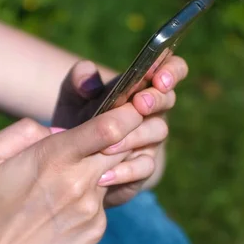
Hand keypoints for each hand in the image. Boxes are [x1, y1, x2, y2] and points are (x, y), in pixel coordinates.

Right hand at [0, 105, 141, 243]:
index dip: (127, 114)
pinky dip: (88, 199)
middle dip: (119, 140)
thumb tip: (57, 132)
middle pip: (121, 149)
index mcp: (54, 158)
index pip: (110, 128)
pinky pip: (101, 202)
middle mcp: (80, 182)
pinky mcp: (96, 230)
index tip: (129, 107)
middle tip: (100, 140)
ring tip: (62, 184)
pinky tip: (60, 211)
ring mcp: (91, 209)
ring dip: (96, 171)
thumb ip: (23, 131)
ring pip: (109, 175)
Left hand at [52, 57, 187, 206]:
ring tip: (108, 144)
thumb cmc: (78, 117)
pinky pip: (145, 167)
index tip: (158, 76)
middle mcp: (152, 111)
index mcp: (141, 86)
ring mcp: (150, 139)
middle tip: (140, 103)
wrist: (74, 156)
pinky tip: (104, 174)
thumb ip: (78, 78)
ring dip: (136, 135)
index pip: (169, 69)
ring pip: (158, 132)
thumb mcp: (72, 95)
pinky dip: (125, 171)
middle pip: (168, 99)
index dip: (171, 70)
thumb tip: (89, 85)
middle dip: (156, 99)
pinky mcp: (143, 167)